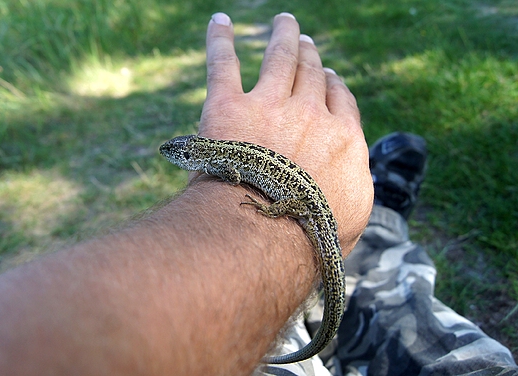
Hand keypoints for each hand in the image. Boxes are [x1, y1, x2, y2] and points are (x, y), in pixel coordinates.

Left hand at [198, 12, 372, 253]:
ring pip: (280, 59)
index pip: (340, 100)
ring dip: (283, 37)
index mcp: (343, 138)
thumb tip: (349, 180)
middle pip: (312, 75)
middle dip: (310, 55)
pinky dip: (220, 40)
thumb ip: (354, 188)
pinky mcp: (228, 107)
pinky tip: (219, 21)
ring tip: (285, 22)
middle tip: (305, 41)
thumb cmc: (312, 236)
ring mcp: (270, 106)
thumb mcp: (353, 218)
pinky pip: (223, 63)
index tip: (328, 75)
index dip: (332, 84)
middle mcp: (311, 113)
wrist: (268, 236)